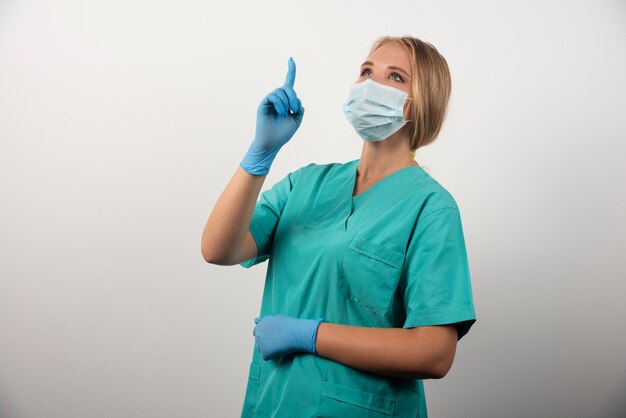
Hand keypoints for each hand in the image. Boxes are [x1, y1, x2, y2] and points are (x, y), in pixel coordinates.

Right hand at [240, 57, 304, 175]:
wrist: (272, 143)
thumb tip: (297, 100)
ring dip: (287, 102)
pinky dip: (280, 103)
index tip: (291, 59)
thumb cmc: (283, 133)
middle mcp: (278, 99)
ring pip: (281, 91)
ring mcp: (270, 100)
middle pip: (287, 87)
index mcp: (286, 101)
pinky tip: (280, 112)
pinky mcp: (264, 103)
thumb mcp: (297, 120)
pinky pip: (273, 96)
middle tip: (294, 109)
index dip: (290, 71)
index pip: (288, 83)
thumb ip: (299, 108)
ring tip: (286, 113)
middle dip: (293, 97)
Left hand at [253, 314, 324, 360]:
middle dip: (266, 341)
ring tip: (282, 345)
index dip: (266, 334)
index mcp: (261, 323)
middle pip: (259, 340)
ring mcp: (260, 342)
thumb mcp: (277, 318)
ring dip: (270, 349)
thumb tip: (256, 319)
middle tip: (278, 342)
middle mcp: (258, 331)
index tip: (273, 336)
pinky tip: (282, 350)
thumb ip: (266, 320)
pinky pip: (267, 357)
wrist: (299, 333)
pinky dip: (273, 356)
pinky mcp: (264, 352)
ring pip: (263, 349)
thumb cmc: (292, 325)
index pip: (257, 330)